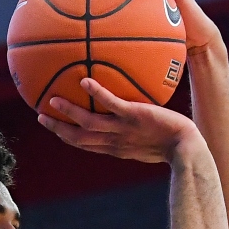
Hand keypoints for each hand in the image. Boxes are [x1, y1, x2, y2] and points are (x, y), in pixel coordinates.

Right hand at [37, 78, 201, 163]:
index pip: (85, 144)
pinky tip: (86, 80)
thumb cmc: (174, 143)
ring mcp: (124, 129)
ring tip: (52, 100)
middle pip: (79, 138)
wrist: (189, 148)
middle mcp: (115, 141)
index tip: (51, 125)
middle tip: (40, 116)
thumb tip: (132, 110)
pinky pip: (113, 105)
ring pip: (89, 124)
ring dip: (70, 113)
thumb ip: (136, 126)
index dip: (66, 135)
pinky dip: (98, 95)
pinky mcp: (135, 116)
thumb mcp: (150, 137)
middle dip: (58, 129)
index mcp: (115, 148)